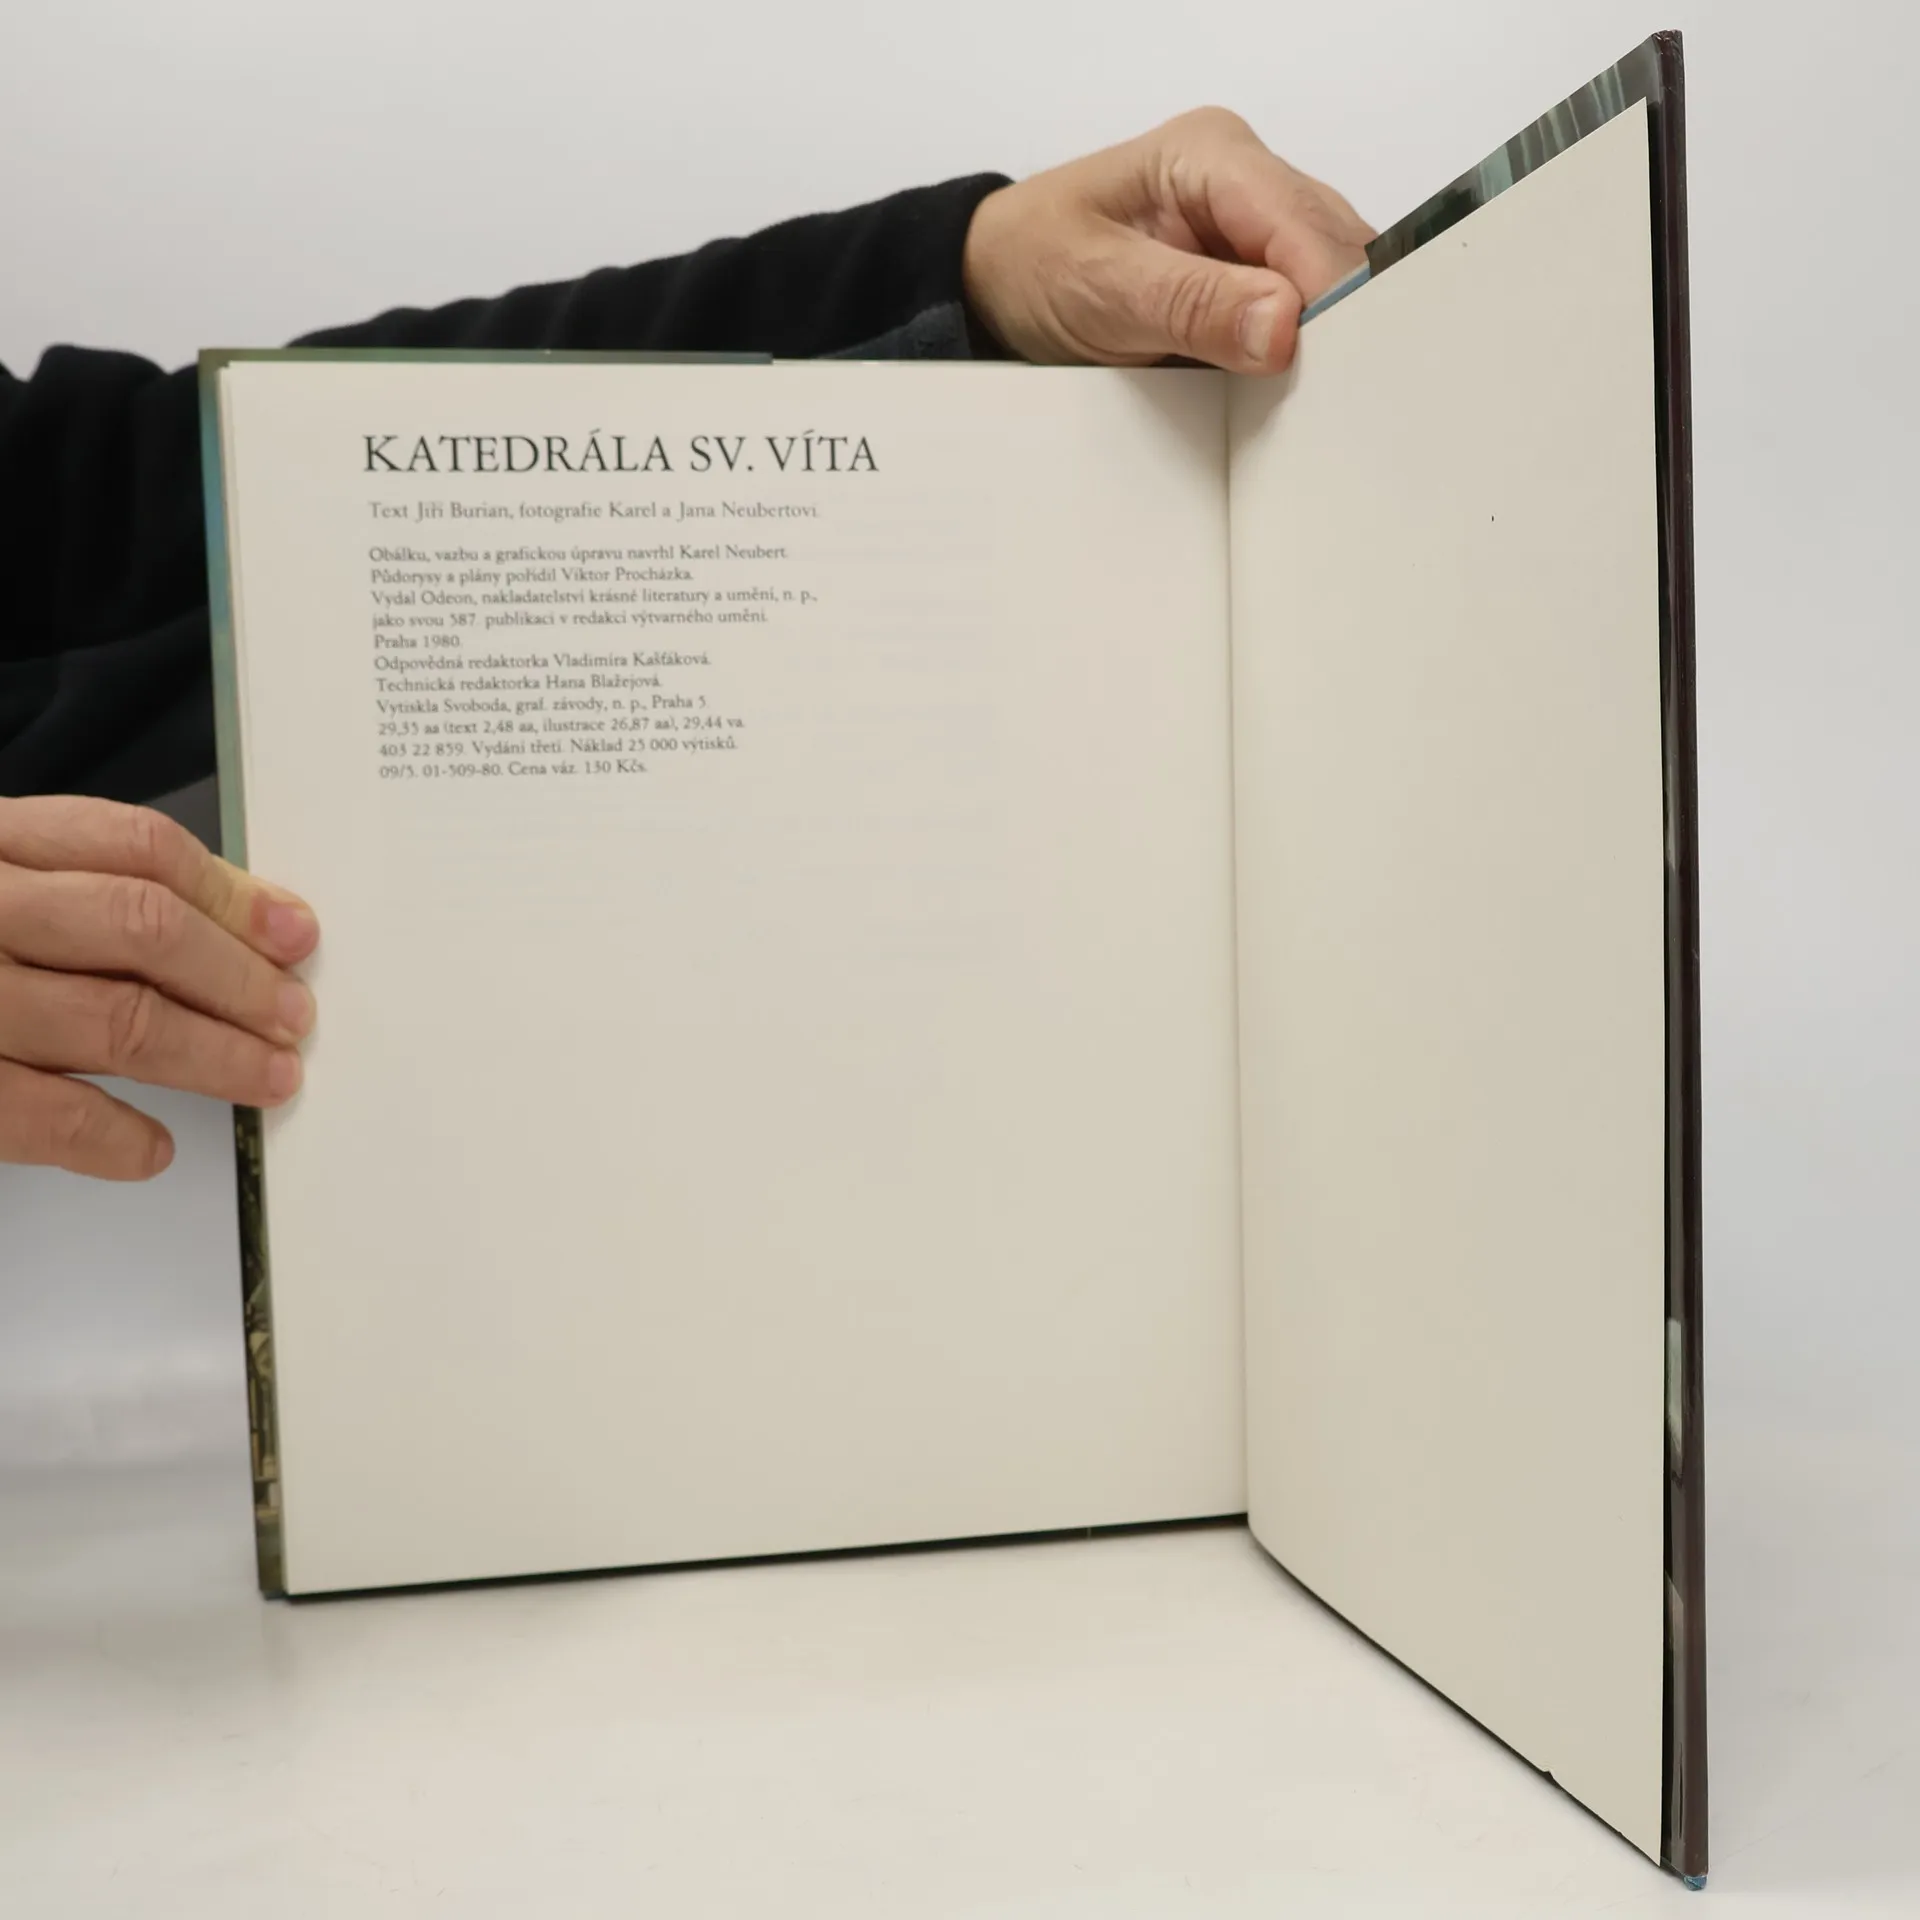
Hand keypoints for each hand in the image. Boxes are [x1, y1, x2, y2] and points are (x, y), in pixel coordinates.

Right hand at [0, 796, 317, 1180]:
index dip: (231, 894)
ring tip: (266, 1077)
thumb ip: (78, 884)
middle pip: (141, 929)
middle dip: (238, 980)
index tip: (295, 935)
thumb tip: (243, 921)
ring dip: (212, 1057)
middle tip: (294, 1019)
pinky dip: (111, 1139)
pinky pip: (40, 1112)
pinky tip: (150, 1150)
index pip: (132, 847)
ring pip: (113, 1019)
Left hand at [963, 106, 1373, 374]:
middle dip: (1339, 326)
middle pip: (1335, 252)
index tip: (1331, 368)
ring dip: (1327, 348)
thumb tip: (1281, 327)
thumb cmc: (1035, 264)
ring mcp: (1256, 234)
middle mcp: (1249, 184)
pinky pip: (1304, 320)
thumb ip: (1190, 304)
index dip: (1328, 296)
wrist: (998, 284)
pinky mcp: (1254, 282)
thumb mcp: (1100, 286)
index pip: (1303, 223)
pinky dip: (1304, 361)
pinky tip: (1295, 400)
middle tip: (1333, 403)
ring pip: (1331, 288)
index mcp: (1214, 155)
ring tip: (1315, 408)